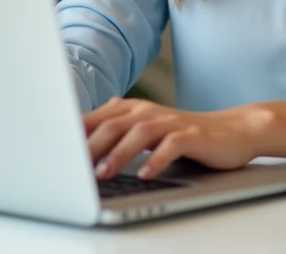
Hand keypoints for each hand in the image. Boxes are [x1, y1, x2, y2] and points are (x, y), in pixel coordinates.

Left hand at [84, 97, 265, 180]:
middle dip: (90, 145)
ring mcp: (171, 122)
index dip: (73, 135)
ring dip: (119, 153)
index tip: (53, 152)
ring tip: (103, 173)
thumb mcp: (144, 133)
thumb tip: (76, 148)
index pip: (96, 119)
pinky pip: (171, 146)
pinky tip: (146, 175)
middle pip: (113, 124)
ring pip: (139, 133)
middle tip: (70, 167)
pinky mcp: (192, 136)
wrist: (233, 131)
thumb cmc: (182, 136)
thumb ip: (114, 134)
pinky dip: (157, 160)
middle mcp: (148, 112)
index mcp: (132, 110)